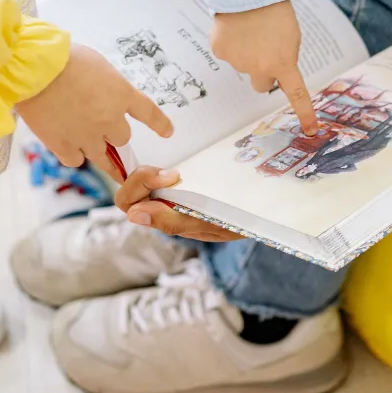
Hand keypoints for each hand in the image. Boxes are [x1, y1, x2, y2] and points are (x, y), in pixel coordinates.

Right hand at [17, 44, 172, 178]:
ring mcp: (87, 136)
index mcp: (122, 95)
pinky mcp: (63, 146)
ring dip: (97, 149)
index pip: (149, 113)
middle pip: (122, 139)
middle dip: (113, 133)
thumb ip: (106, 85)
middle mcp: (110, 120)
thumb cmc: (63, 57)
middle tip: (98, 124)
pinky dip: (73, 155)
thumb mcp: (97, 65)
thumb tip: (101, 93)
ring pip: (102, 156)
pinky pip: (76, 160)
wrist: (35, 69)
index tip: (168, 132)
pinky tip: (67, 146)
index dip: (160, 125)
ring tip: (87, 143)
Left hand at [115, 166, 242, 241]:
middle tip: (173, 173)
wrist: (261, 211)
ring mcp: (172, 198)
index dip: (141, 186)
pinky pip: (162, 177)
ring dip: (156, 173)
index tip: (171, 177)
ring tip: (179, 173)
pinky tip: (184, 168)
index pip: (130, 204)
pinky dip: (167, 170)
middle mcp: (163, 210)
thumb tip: (133, 214)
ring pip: (145, 182)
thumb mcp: (209, 224)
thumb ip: (173, 222)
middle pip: (131, 191)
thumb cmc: (238, 222)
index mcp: (164, 221)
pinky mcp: (183, 185)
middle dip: (143, 176)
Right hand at [211, 1, 318, 133]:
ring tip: (249, 29)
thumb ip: (285, 58)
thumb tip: (274, 73)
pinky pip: (226, 53)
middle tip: (264, 50)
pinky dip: (230, 43)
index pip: (296, 94)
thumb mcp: (291, 37)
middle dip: (263, 74)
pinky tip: (234, 27)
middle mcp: (259, 68)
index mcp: (283, 63)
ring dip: (246, 53)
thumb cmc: (274, 11)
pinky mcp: (219, 51)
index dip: (305, 113)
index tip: (312, 131)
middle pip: (261, 85)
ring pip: (243, 66)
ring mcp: (237, 61)